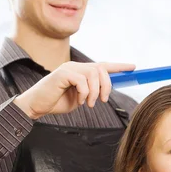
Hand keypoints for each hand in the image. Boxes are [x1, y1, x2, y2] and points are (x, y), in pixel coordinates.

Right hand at [13, 61, 134, 118]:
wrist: (37, 105)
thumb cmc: (57, 102)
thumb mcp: (80, 97)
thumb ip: (91, 92)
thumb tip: (105, 91)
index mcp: (81, 71)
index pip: (102, 65)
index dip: (119, 66)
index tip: (133, 67)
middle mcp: (76, 66)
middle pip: (101, 69)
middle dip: (107, 85)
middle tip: (102, 100)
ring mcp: (68, 68)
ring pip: (93, 74)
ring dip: (95, 92)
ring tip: (88, 103)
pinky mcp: (62, 74)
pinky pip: (82, 81)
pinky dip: (84, 93)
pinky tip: (79, 101)